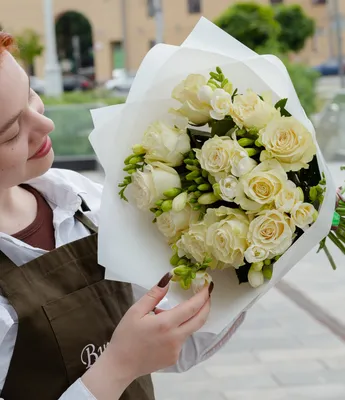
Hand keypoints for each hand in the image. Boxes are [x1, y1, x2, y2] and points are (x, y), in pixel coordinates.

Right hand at [82, 272, 212, 399]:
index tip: (208, 286)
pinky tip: (161, 331)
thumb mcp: (136, 311)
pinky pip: (181, 340)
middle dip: (206, 305)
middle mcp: (176, 338)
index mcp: (166, 324)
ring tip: (164, 314)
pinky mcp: (174, 358)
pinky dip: (177, 330)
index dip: (203, 296)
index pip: (193, 307)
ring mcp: (177, 350)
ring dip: (187, 318)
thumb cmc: (125, 336)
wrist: (120, 366)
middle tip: (206, 294)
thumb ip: (154, 294)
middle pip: (200, 319)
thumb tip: (168, 278)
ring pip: (190, 329)